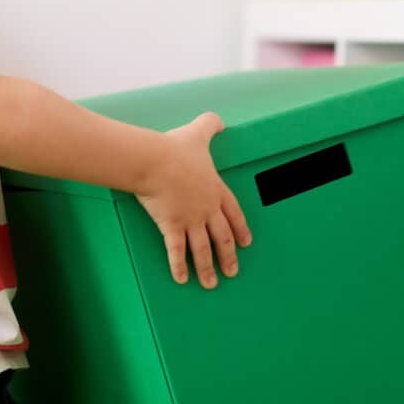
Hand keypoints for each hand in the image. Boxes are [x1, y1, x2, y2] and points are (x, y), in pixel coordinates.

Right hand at [135, 111, 251, 289]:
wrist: (157, 161)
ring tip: (211, 284)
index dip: (240, 228)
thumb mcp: (198, 132)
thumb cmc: (177, 148)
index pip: (233, 212)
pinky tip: (181, 280)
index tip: (245, 243)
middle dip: (228, 255)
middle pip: (221, 237)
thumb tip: (219, 120)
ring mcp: (190, 220)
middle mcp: (206, 208)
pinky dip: (179, 267)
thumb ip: (210, 125)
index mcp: (214, 189)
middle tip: (232, 271)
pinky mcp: (172, 226)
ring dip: (207, 267)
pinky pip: (176, 251)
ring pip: (202, 249)